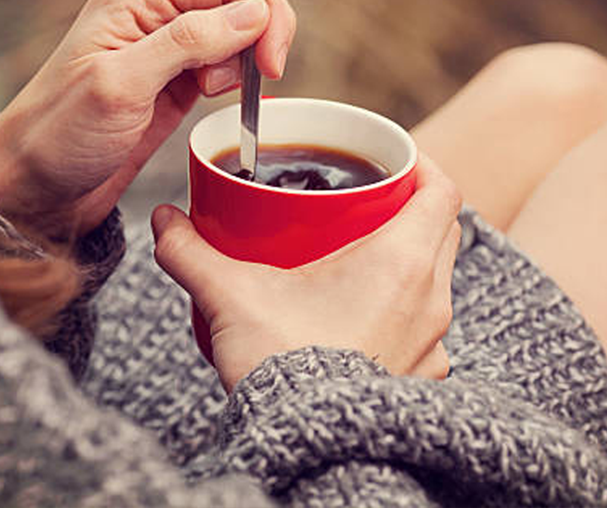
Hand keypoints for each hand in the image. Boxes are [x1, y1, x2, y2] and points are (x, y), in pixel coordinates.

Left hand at [0, 0, 295, 240]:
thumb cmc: (63, 134)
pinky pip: (227, 62)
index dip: (265, 11)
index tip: (271, 64)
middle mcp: (157, 8)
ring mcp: (169, 43)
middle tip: (259, 82)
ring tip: (206, 95)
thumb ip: (190, 41)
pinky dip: (235, 80)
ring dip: (243, 63)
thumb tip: (257, 12)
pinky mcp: (178, 76)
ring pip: (239, 32)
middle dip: (261, 38)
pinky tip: (211, 100)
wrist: (38, 184)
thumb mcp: (123, 85)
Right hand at [151, 155, 461, 392]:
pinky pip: (426, 326)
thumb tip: (164, 221)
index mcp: (401, 262)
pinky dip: (404, 309)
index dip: (421, 165)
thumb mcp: (231, 297)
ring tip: (361, 257)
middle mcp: (431, 298)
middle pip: (441, 229)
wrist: (308, 445)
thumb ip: (192, 253)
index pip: (440, 191)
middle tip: (368, 202)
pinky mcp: (421, 373)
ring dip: (409, 260)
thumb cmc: (283, 367)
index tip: (394, 160)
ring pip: (437, 278)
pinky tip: (365, 315)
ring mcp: (433, 341)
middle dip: (411, 207)